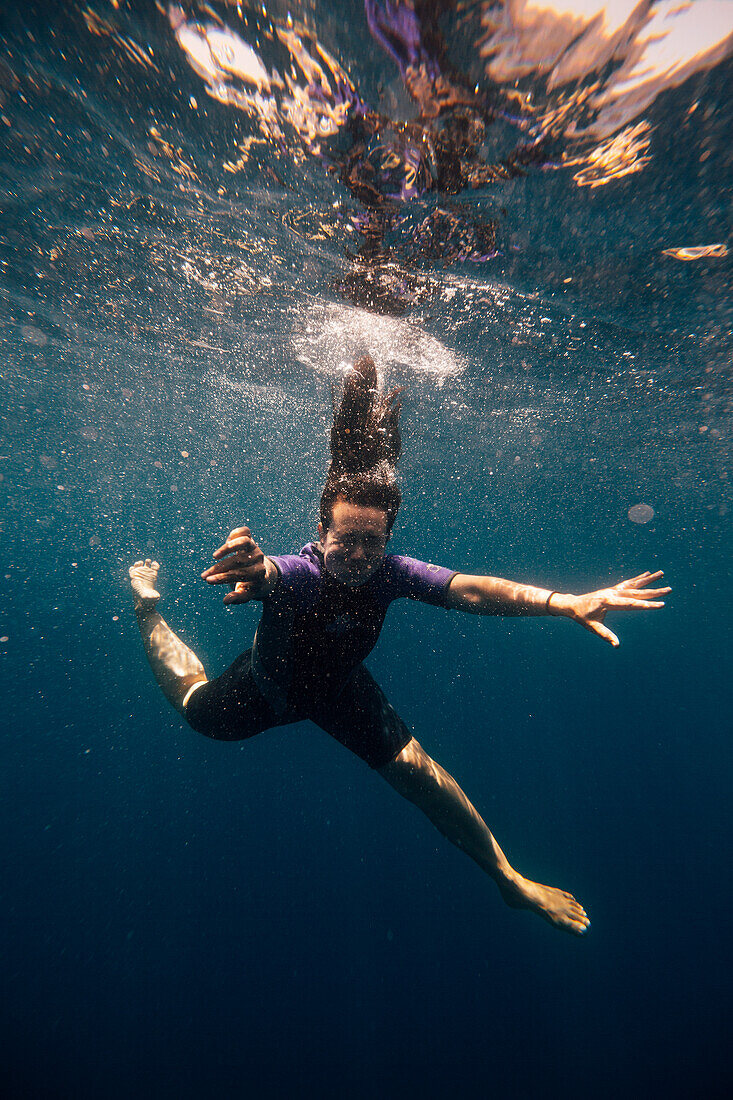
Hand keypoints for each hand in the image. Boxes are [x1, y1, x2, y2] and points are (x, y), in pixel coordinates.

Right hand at [201, 526, 269, 604]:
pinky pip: (244, 531)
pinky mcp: (250, 538)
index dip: (223, 577)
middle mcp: (258, 558)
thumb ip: (237, 598)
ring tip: (214, 557)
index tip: (209, 580)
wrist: (259, 573)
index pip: (240, 574)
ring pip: (244, 542)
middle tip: (204, 576)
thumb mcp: (245, 593)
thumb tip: (226, 601)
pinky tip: (225, 542)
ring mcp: (255, 547)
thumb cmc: (248, 584)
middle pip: (238, 561)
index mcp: (259, 573)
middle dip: (219, 568)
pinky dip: (235, 534)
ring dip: (227, 547)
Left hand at [553, 571, 670, 646]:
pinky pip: (628, 583)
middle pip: (637, 592)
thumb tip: (617, 645)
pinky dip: (639, 578)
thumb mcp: (593, 628)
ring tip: (662, 573)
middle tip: (669, 590)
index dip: (647, 605)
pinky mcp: (613, 589)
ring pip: (634, 584)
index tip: (661, 605)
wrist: (573, 604)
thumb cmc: (582, 617)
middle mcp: (612, 593)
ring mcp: (613, 590)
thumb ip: (605, 635)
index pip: (631, 604)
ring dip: (649, 580)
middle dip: (654, 592)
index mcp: (608, 602)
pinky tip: (648, 573)